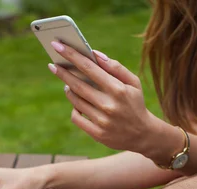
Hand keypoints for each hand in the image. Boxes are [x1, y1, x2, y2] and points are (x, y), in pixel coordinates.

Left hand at [48, 41, 164, 156]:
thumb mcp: (133, 83)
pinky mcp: (97, 134)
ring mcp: (102, 121)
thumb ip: (115, 67)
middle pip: (78, 85)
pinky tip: (76, 102)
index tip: (58, 46)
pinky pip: (76, 118)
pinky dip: (74, 108)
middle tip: (52, 64)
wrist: (143, 135)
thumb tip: (94, 54)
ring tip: (66, 82)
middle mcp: (109, 105)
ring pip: (75, 101)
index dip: (72, 56)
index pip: (89, 68)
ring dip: (68, 89)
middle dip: (63, 72)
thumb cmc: (135, 104)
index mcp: (118, 89)